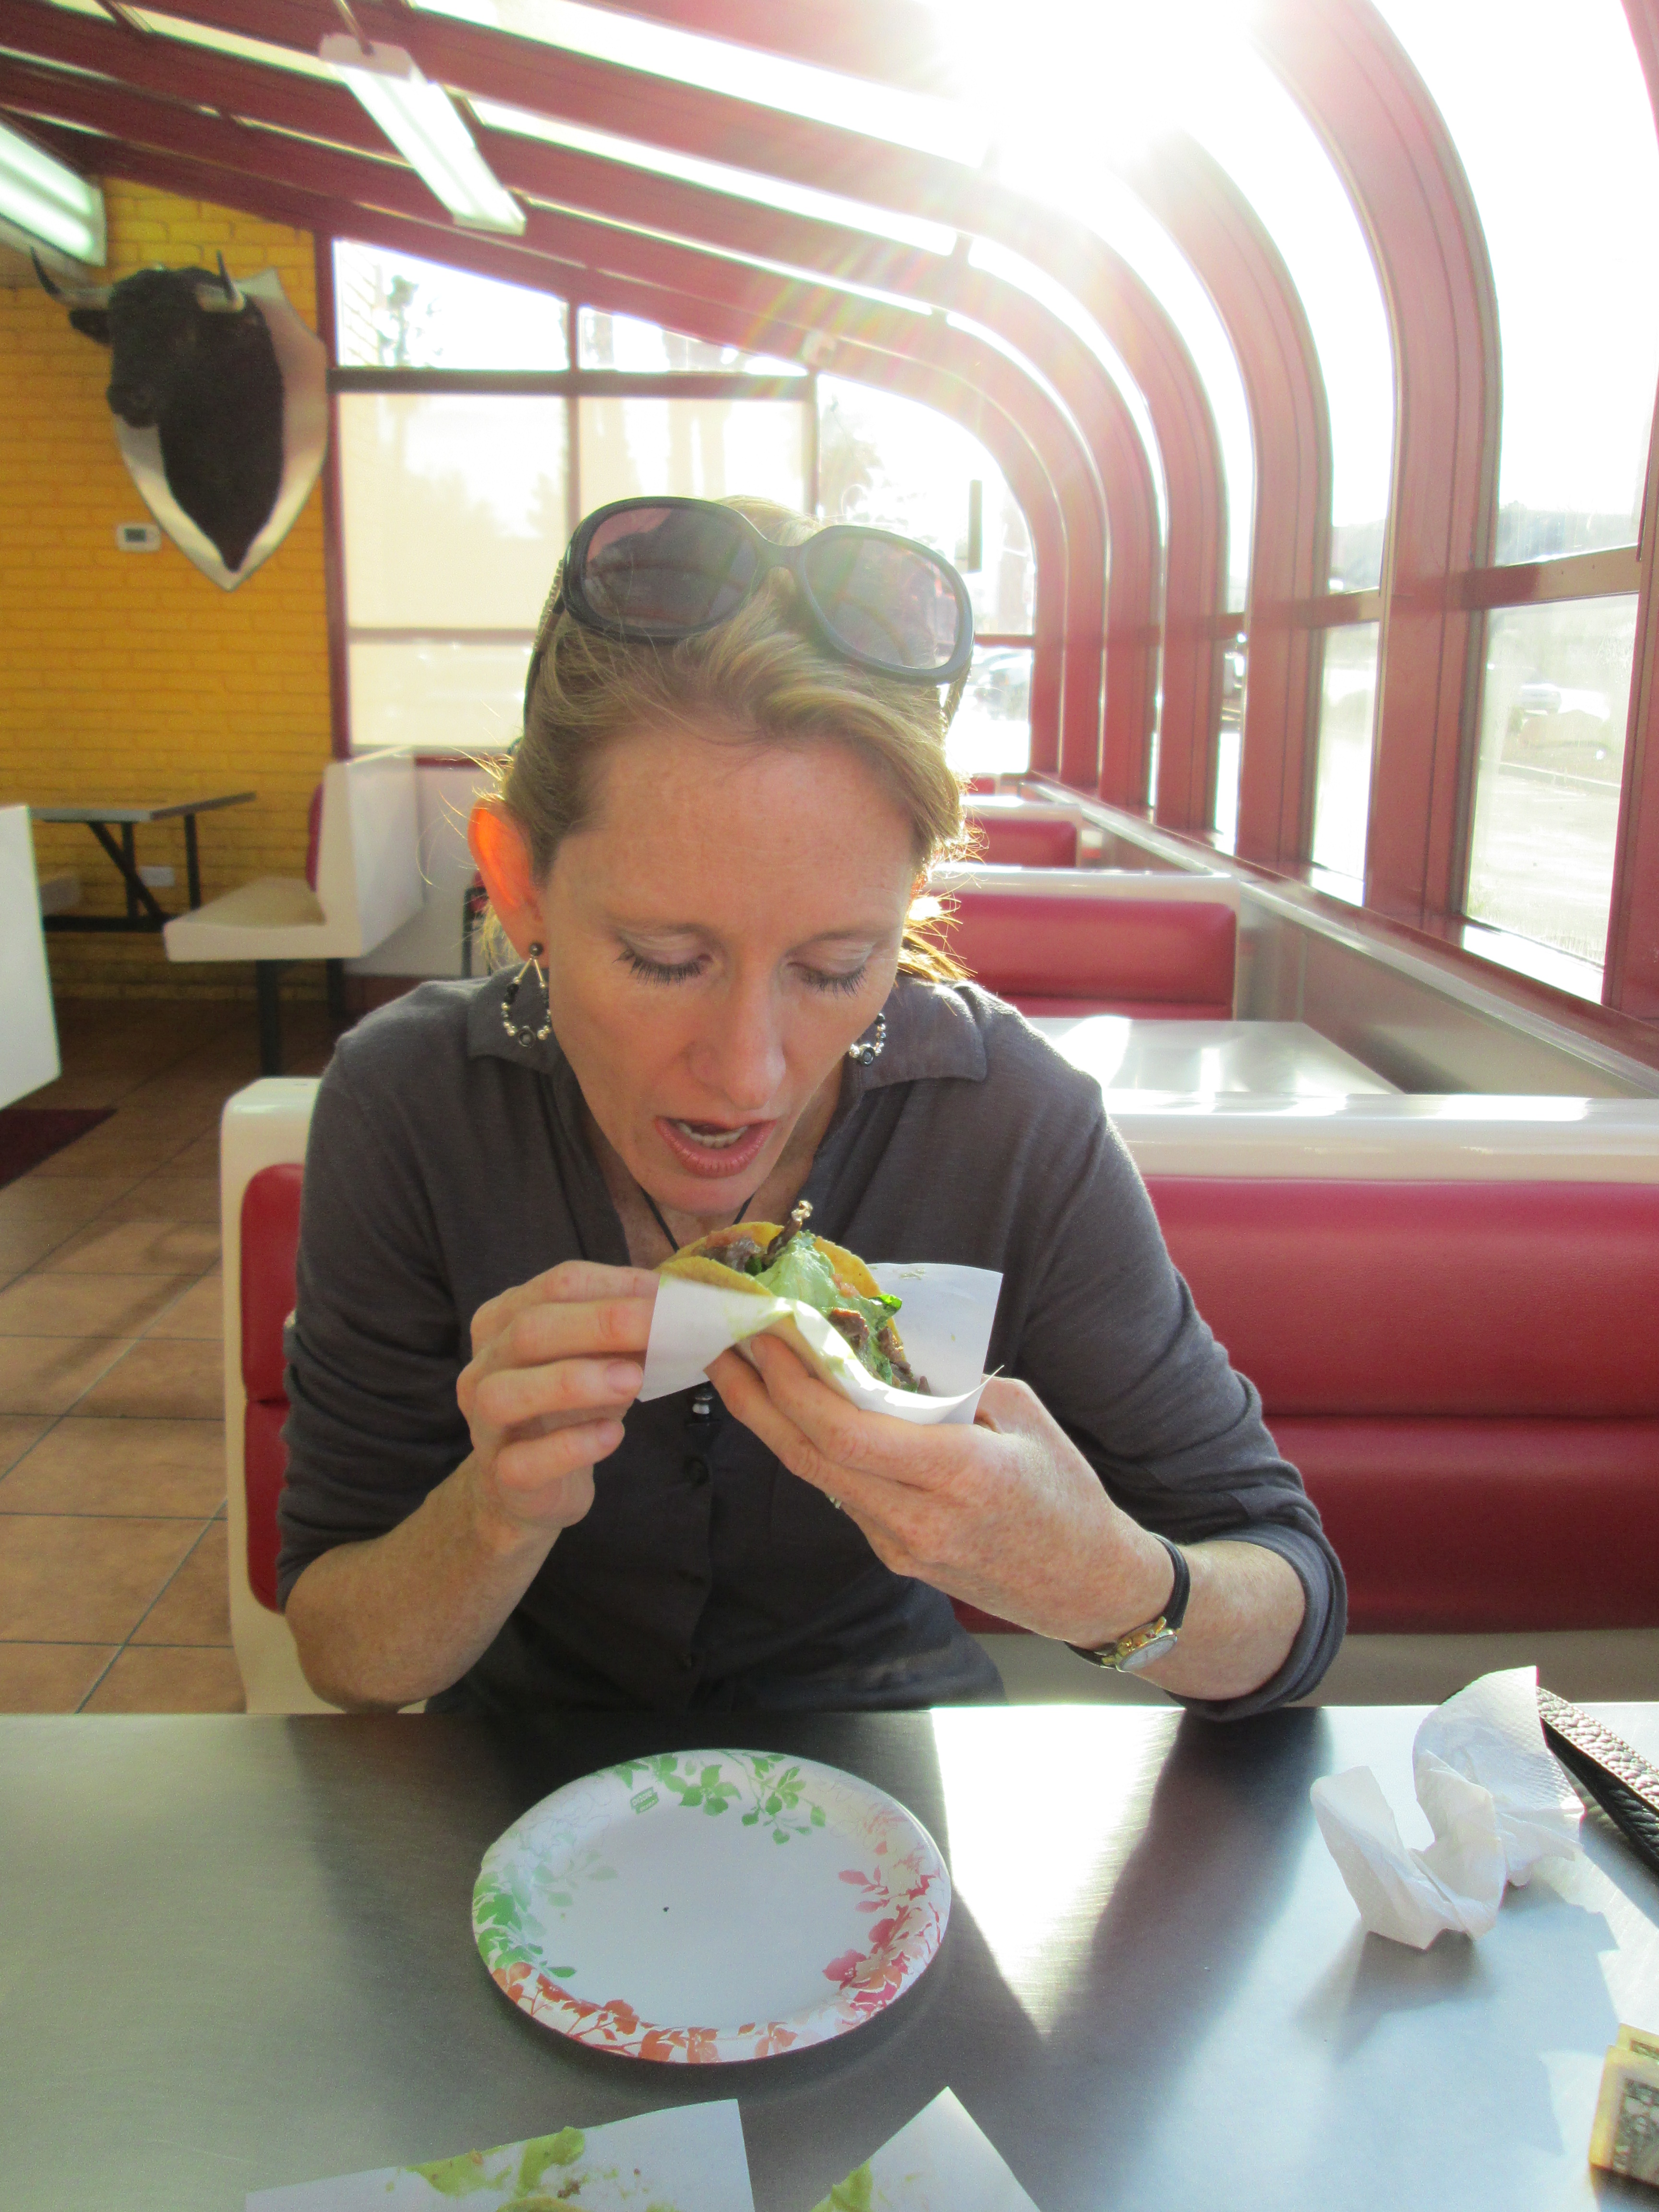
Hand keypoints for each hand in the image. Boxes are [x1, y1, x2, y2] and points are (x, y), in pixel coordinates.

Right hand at [457, 1261, 656, 1546]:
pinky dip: (569, 1447)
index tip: (673, 1298)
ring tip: (632, 1380)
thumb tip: (682, 1304)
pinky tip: (611, 1435)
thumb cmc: (568, 1408)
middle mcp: (483, 1366)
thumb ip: (627, 1331)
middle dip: (603, 1323)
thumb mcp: (597, 1359)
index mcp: (505, 1320)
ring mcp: (483, 1425)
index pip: (558, 1284)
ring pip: (505, 1394)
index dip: (619, 1286)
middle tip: (664, 1329)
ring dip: (573, 1381)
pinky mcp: (501, 1477)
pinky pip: (523, 1462)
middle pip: (530, 1329)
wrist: (530, 1486)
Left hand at [708, 1334, 1172, 1644]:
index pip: (847, 1432)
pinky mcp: (896, 1559)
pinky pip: (845, 1498)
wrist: (1087, 1586)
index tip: (766, 1336)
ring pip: (820, 1480)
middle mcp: (918, 1519)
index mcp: (958, 1474)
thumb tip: (889, 1353)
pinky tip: (799, 1417)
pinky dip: (815, 1453)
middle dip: (758, 1400)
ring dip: (776, 1426)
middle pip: (812, 1458)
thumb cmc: (1068, 1494)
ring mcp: (901, 1547)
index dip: (793, 1384)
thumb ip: (956, 1387)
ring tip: (747, 1375)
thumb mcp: (1025, 1418)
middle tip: (724, 1349)